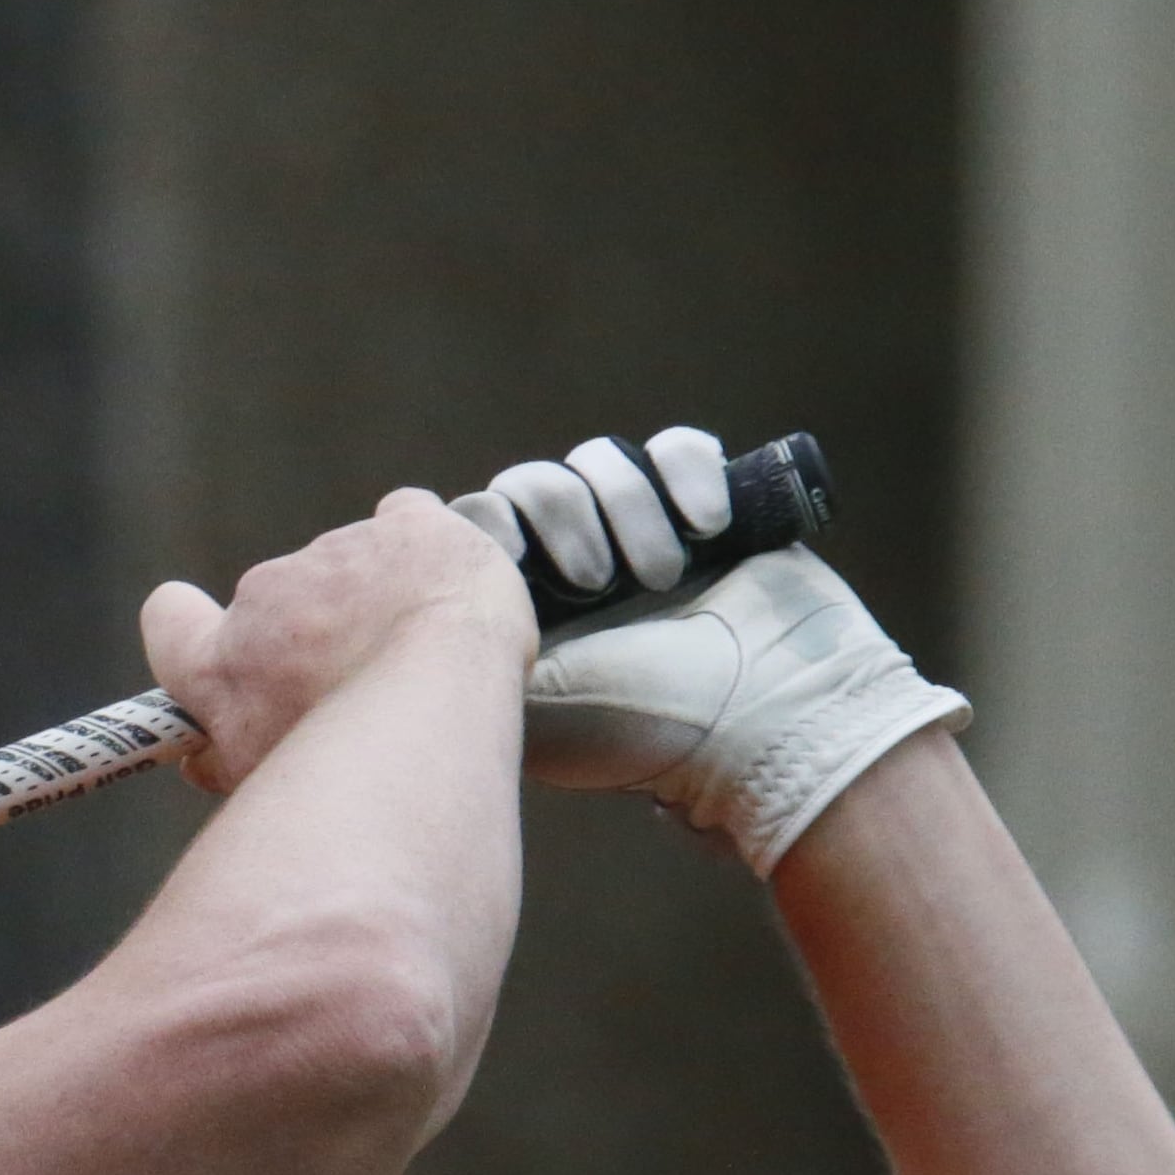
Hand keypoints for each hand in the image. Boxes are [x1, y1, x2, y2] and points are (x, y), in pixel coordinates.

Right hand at [139, 489, 531, 796]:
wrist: (436, 711)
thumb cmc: (348, 762)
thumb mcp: (261, 780)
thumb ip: (225, 758)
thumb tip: (199, 761)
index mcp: (221, 667)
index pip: (170, 623)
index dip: (187, 626)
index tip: (210, 638)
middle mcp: (264, 601)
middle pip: (279, 607)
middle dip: (314, 634)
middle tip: (362, 686)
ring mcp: (335, 556)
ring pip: (349, 570)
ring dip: (372, 602)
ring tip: (424, 661)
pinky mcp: (403, 530)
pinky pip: (405, 519)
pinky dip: (418, 548)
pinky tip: (442, 583)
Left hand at [468, 425, 971, 876]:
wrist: (768, 724)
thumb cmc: (643, 726)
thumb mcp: (526, 704)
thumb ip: (457, 653)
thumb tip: (406, 602)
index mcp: (522, 607)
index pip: (477, 524)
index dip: (492, 527)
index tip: (520, 570)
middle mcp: (577, 567)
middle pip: (532, 483)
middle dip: (562, 517)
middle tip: (596, 582)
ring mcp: (644, 537)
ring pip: (600, 460)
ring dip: (626, 504)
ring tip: (664, 572)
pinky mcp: (709, 512)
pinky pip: (677, 448)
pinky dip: (686, 475)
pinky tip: (709, 525)